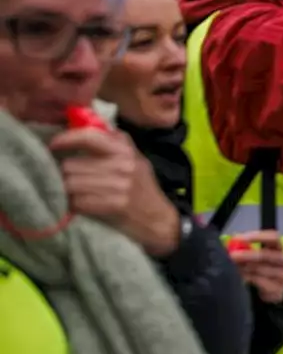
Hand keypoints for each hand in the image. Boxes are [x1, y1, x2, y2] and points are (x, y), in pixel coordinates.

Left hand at [50, 128, 178, 256]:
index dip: (65, 140)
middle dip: (64, 175)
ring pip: (71, 184)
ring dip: (67, 192)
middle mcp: (123, 163)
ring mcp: (120, 184)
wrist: (159, 220)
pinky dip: (75, 206)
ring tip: (75, 195)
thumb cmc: (141, 189)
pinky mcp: (114, 204)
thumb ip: (111, 145)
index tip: (53, 146)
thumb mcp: (133, 160)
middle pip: (71, 165)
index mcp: (125, 149)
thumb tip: (76, 133)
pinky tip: (81, 207)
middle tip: (67, 181)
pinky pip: (78, 202)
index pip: (88, 136)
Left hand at [227, 230, 282, 303]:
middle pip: (266, 255)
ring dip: (245, 268)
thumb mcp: (255, 256)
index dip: (257, 236)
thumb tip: (232, 241)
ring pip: (260, 269)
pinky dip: (248, 279)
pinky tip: (241, 278)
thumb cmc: (261, 267)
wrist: (272, 289)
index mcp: (279, 248)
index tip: (238, 238)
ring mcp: (282, 275)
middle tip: (232, 256)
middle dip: (247, 254)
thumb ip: (245, 248)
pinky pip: (259, 282)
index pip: (273, 237)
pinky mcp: (278, 288)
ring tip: (234, 268)